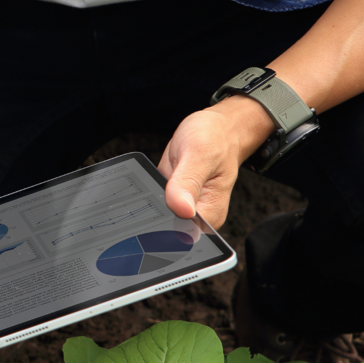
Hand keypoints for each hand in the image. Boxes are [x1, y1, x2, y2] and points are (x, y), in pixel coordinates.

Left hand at [157, 97, 273, 228]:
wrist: (218, 128)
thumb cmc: (216, 139)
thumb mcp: (201, 154)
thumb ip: (189, 182)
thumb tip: (182, 209)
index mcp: (210, 214)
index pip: (182, 234)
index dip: (165, 227)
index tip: (158, 209)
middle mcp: (196, 215)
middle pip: (165, 229)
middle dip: (153, 216)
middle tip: (157, 191)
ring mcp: (180, 207)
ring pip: (155, 217)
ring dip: (147, 206)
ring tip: (155, 185)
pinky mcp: (168, 199)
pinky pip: (151, 203)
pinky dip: (146, 196)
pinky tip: (149, 184)